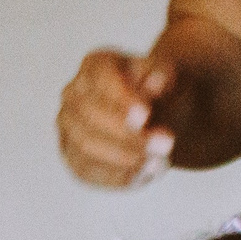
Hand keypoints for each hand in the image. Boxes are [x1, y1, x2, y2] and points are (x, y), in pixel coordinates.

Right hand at [57, 48, 178, 188]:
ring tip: (160, 161)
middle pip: (90, 116)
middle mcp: (72, 94)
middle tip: (165, 143)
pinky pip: (87, 172)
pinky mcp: (72, 158)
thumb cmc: (161, 92)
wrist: (157, 119)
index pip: (101, 79)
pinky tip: (144, 174)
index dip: (121, 98)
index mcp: (95, 64)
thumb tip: (156, 83)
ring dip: (124, 157)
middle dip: (128, 134)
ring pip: (86, 147)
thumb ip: (165, 77)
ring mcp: (67, 128)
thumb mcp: (172, 77)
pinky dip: (116, 176)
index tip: (145, 115)